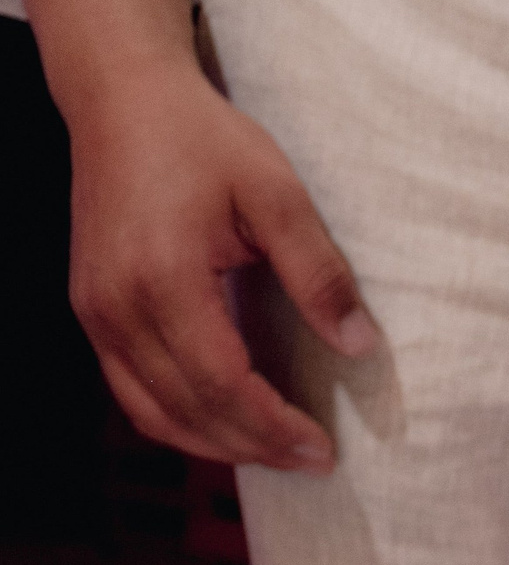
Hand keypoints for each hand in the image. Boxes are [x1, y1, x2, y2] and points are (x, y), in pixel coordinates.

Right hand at [8, 0, 375, 472]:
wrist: (122, 102)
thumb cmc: (202, 141)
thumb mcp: (278, 195)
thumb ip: (319, 273)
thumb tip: (360, 345)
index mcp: (162, 281)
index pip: (222, 383)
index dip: (273, 425)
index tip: (322, 449)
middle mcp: (116, 308)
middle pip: (185, 410)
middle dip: (251, 446)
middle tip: (312, 462)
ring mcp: (96, 313)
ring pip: (151, 411)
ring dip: (213, 443)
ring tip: (275, 454)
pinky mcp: (93, 309)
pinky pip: (129, 388)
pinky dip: (177, 418)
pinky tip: (222, 424)